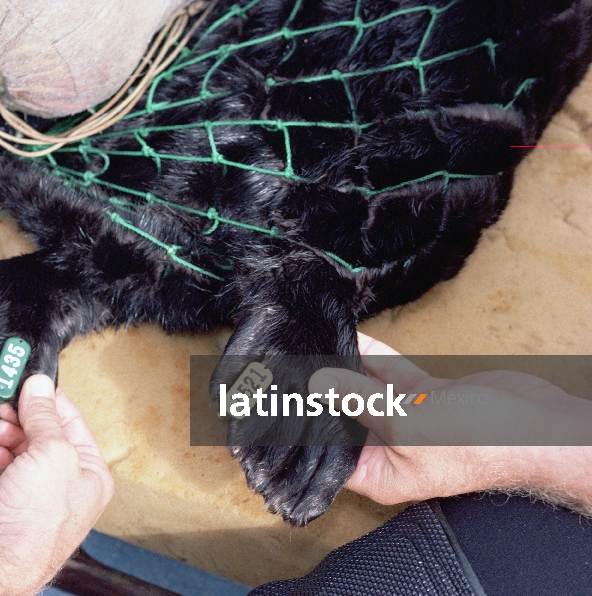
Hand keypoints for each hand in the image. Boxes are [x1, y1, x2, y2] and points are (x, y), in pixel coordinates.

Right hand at [0, 375, 113, 593]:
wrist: (1, 558)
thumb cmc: (37, 517)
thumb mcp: (50, 450)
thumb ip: (44, 415)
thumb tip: (40, 385)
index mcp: (94, 474)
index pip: (74, 422)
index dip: (51, 401)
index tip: (30, 384)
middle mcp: (74, 487)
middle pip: (49, 436)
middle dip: (26, 420)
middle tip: (8, 406)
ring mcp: (46, 499)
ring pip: (28, 452)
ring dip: (12, 438)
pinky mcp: (20, 506)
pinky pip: (13, 471)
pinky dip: (3, 459)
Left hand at [308, 334, 591, 510]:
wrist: (534, 425)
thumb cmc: (477, 442)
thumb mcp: (404, 422)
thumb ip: (358, 399)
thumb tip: (318, 383)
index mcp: (379, 474)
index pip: (327, 456)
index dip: (304, 432)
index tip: (277, 407)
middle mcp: (388, 451)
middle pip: (343, 419)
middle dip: (320, 393)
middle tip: (288, 368)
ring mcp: (407, 421)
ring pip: (364, 391)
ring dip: (344, 368)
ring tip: (314, 347)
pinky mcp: (424, 396)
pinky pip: (389, 374)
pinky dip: (372, 356)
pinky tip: (351, 336)